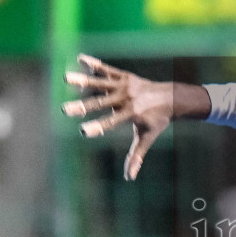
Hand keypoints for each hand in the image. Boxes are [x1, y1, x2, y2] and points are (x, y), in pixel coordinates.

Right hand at [63, 55, 174, 179]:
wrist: (170, 96)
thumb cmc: (156, 120)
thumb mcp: (147, 137)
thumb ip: (137, 155)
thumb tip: (129, 177)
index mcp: (131, 114)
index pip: (111, 122)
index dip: (97, 127)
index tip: (82, 132)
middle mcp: (127, 98)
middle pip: (101, 103)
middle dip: (83, 106)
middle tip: (65, 110)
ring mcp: (124, 85)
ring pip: (101, 83)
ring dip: (83, 80)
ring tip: (66, 78)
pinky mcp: (123, 76)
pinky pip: (107, 70)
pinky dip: (94, 64)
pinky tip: (80, 59)